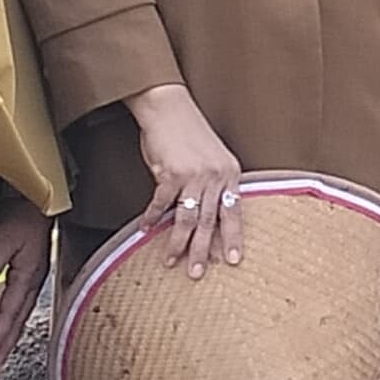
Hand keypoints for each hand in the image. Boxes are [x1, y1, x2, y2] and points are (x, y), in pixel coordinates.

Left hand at [0, 197, 51, 370]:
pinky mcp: (32, 277)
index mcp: (27, 276)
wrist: (40, 202)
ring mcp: (35, 281)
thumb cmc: (23, 217)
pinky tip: (7, 330)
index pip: (9, 311)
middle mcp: (33, 283)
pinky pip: (22, 307)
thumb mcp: (3, 237)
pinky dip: (13, 323)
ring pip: (20, 317)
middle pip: (17, 321)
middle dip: (5, 345)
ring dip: (9, 338)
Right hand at [129, 82, 244, 276]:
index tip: (232, 260)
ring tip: (171, 261)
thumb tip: (206, 215)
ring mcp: (194, 175)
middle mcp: (215, 176)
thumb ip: (213, 185)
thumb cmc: (188, 132)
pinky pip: (161, 203)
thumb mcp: (211, 158)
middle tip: (197, 272)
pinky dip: (152, 218)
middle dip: (203, 250)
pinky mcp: (171, 172)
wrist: (169, 108)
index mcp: (230, 173)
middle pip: (210, 221)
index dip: (233, 237)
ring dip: (178, 242)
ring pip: (187, 217)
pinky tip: (146, 229)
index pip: (233, 212)